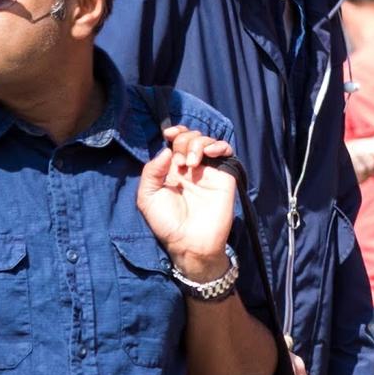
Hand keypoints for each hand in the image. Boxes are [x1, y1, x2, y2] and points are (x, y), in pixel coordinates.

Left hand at [135, 125, 243, 274]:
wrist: (190, 241)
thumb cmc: (166, 223)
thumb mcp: (147, 198)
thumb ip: (151, 172)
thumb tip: (167, 150)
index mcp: (171, 170)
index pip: (175, 142)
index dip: (174, 133)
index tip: (169, 134)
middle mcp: (190, 167)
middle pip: (190, 138)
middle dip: (184, 143)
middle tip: (181, 164)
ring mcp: (208, 170)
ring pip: (207, 140)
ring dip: (198, 144)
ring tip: (192, 164)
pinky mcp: (224, 176)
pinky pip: (226, 151)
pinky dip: (218, 145)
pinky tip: (210, 153)